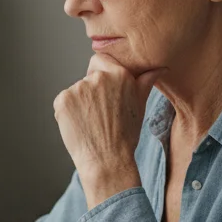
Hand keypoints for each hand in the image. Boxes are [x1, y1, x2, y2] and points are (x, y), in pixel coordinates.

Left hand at [53, 54, 164, 207]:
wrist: (107, 160)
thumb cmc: (126, 135)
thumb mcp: (140, 105)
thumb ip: (145, 82)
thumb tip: (159, 68)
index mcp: (119, 74)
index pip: (100, 60)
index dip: (101, 74)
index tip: (105, 93)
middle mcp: (98, 77)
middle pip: (88, 77)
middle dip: (92, 92)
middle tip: (101, 114)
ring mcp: (78, 88)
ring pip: (76, 91)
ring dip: (80, 103)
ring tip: (92, 123)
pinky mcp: (63, 100)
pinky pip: (64, 102)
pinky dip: (68, 112)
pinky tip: (80, 126)